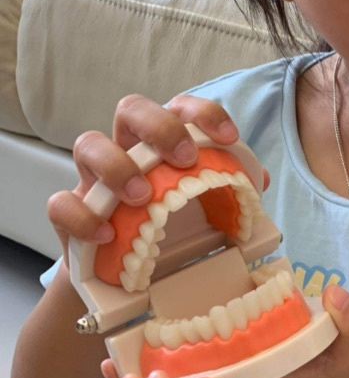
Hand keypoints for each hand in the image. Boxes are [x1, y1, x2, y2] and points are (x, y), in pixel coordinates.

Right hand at [47, 94, 258, 262]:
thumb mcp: (206, 205)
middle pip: (131, 109)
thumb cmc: (170, 223)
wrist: (124, 271)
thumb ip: (232, 188)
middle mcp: (126, 147)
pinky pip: (61, 202)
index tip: (229, 137)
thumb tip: (259, 179)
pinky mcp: (70, 212)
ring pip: (88, 144)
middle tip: (184, 159)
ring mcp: (93, 177)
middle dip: (159, 127)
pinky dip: (81, 215)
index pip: (180, 106)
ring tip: (144, 196)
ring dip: (118, 166)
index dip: (203, 113)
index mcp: (163, 140)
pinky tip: (107, 233)